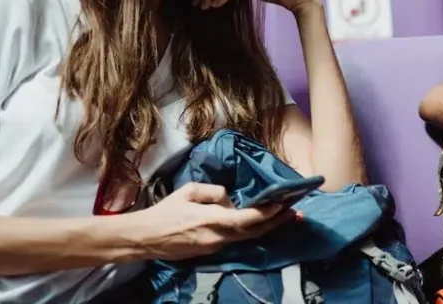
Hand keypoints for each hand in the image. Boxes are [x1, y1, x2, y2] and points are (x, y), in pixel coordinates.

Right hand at [134, 182, 296, 260]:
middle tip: (296, 213)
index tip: (282, 206)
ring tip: (285, 217)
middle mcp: (217, 237)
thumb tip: (229, 199)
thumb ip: (214, 192)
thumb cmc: (165, 211)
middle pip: (253, 232)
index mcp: (211, 220)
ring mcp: (215, 247)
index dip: (266, 214)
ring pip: (247, 238)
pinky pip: (236, 240)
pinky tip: (260, 224)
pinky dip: (251, 232)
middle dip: (276, 222)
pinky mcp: (211, 252)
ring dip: (267, 227)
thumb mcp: (189, 191)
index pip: (245, 219)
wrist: (146, 238)